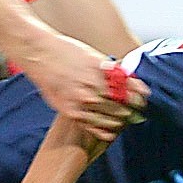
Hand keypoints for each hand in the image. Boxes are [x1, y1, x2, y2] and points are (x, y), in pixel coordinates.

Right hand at [17, 33, 148, 141]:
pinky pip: (91, 126)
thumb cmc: (66, 51)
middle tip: (136, 114)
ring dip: (119, 121)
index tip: (143, 101)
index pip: (129, 92)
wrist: (39, 54)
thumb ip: (113, 71)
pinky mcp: (70, 111)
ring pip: (108, 120)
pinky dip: (103, 130)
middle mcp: (92, 89)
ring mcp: (81, 102)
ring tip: (123, 121)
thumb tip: (132, 81)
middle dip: (131, 112)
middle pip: (121, 108)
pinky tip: (110, 131)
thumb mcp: (94, 56)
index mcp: (102, 74)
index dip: (139, 99)